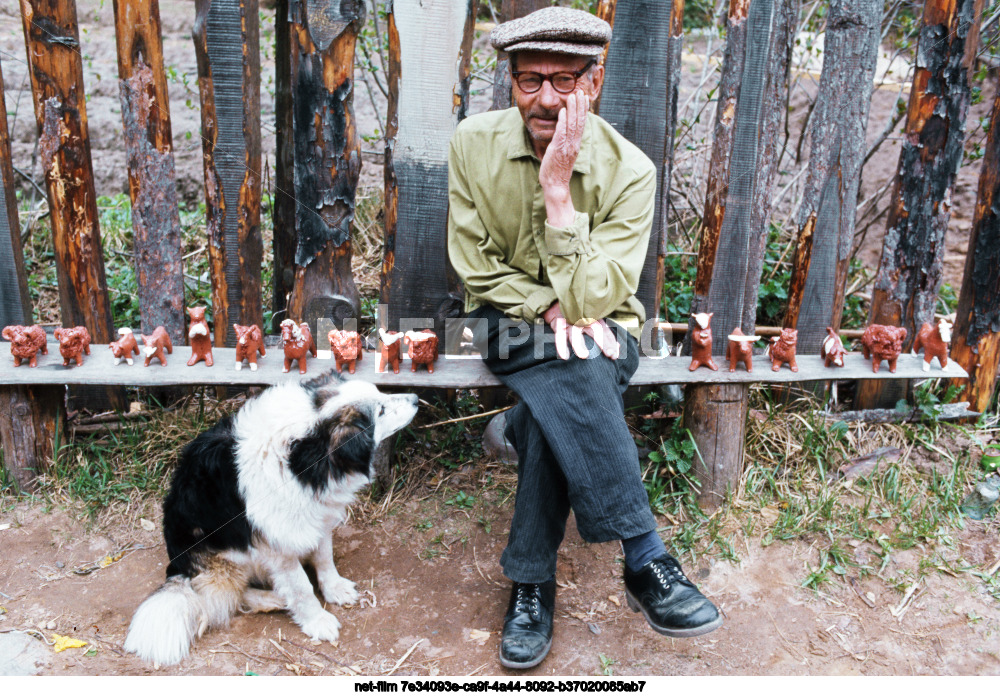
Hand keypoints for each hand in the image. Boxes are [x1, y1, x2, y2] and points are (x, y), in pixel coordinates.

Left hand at [539, 91, 589, 227]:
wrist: (555, 185)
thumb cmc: (557, 170)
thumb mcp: (563, 153)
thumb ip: (565, 141)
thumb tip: (564, 131)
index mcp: (575, 144)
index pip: (581, 124)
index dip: (583, 110)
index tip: (583, 97)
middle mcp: (573, 144)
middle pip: (579, 122)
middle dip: (580, 105)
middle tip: (580, 91)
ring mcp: (566, 147)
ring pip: (572, 125)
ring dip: (572, 109)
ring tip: (572, 96)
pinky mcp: (558, 150)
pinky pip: (561, 133)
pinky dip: (563, 121)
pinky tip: (563, 111)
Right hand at [543, 302, 619, 360]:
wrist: (558, 301)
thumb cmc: (579, 315)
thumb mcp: (592, 320)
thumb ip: (604, 334)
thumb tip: (618, 347)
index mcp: (594, 318)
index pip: (605, 330)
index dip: (611, 342)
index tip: (615, 355)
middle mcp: (584, 319)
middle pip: (595, 330)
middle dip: (603, 342)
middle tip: (609, 354)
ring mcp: (571, 322)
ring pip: (576, 334)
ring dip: (579, 345)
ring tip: (584, 356)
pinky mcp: (559, 324)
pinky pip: (559, 336)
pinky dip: (561, 346)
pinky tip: (565, 356)